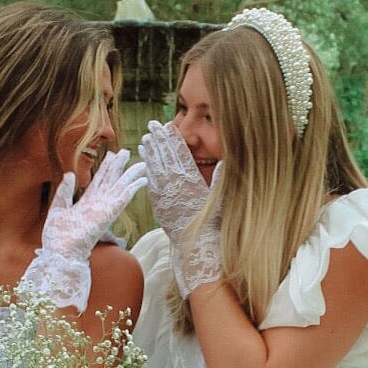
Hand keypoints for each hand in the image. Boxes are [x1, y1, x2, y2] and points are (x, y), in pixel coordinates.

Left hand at [18, 149, 146, 311]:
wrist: (61, 252)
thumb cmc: (57, 236)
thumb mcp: (58, 208)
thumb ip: (64, 191)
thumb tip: (69, 174)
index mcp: (86, 203)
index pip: (98, 181)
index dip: (105, 168)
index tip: (111, 155)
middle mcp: (98, 204)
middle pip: (111, 181)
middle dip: (119, 166)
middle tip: (127, 151)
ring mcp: (104, 208)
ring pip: (120, 186)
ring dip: (130, 174)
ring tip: (141, 163)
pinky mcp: (109, 213)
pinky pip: (123, 197)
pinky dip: (133, 188)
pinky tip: (142, 180)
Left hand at [137, 120, 222, 294]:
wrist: (195, 243)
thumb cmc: (211, 222)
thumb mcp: (219, 199)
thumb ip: (219, 179)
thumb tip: (224, 162)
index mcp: (191, 177)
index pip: (179, 151)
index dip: (172, 137)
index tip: (167, 125)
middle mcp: (175, 181)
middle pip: (164, 154)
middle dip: (158, 138)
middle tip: (152, 124)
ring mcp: (163, 191)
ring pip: (154, 164)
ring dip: (149, 149)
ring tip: (145, 137)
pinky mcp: (156, 200)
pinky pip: (149, 179)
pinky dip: (145, 166)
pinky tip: (143, 158)